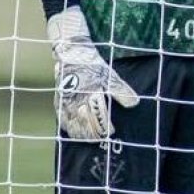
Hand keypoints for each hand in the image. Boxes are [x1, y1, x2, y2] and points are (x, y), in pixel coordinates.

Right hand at [47, 6, 138, 140]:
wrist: (73, 55)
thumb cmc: (94, 66)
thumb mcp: (111, 76)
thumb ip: (121, 91)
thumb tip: (134, 104)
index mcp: (91, 93)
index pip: (98, 116)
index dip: (105, 126)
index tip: (111, 131)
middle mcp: (77, 99)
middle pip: (86, 123)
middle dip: (95, 133)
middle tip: (102, 138)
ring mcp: (66, 102)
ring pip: (73, 124)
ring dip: (82, 134)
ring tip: (91, 139)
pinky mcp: (59, 101)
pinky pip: (62, 119)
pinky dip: (69, 129)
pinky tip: (75, 134)